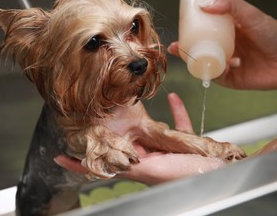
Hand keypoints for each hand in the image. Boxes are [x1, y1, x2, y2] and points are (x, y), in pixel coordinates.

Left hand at [54, 93, 224, 184]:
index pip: (101, 166)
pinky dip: (175, 111)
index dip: (79, 164)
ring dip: (138, 119)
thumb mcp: (150, 170)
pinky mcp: (180, 144)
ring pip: (145, 132)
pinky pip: (174, 126)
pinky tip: (173, 99)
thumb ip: (126, 165)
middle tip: (91, 118)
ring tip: (125, 106)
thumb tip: (96, 164)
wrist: (217, 173)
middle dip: (107, 133)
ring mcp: (163, 151)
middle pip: (120, 144)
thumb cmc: (187, 177)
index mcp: (136, 167)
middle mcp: (146, 159)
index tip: (59, 156)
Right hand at [169, 0, 276, 89]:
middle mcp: (227, 48)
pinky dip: (213, 72)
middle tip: (177, 46)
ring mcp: (228, 64)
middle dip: (186, 49)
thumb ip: (231, 5)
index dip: (191, 31)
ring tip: (190, 57)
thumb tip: (205, 4)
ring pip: (205, 64)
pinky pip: (216, 77)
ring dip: (195, 62)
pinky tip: (219, 65)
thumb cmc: (276, 36)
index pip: (205, 32)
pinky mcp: (232, 79)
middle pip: (201, 49)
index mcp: (230, 32)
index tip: (180, 29)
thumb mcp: (251, 15)